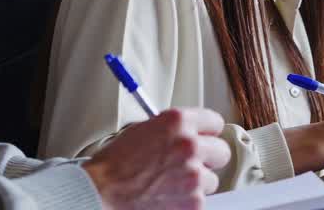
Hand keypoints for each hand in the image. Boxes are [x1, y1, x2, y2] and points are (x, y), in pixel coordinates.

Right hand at [84, 108, 230, 209]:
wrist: (102, 192)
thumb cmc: (115, 163)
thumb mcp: (143, 130)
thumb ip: (171, 129)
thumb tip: (188, 133)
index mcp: (178, 122)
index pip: (215, 122)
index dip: (207, 132)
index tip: (204, 138)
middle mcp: (190, 145)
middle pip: (221, 151)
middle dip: (208, 158)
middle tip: (192, 163)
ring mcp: (194, 175)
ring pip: (211, 180)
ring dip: (196, 183)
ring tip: (170, 184)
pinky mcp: (194, 202)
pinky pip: (200, 201)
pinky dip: (187, 202)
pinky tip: (167, 197)